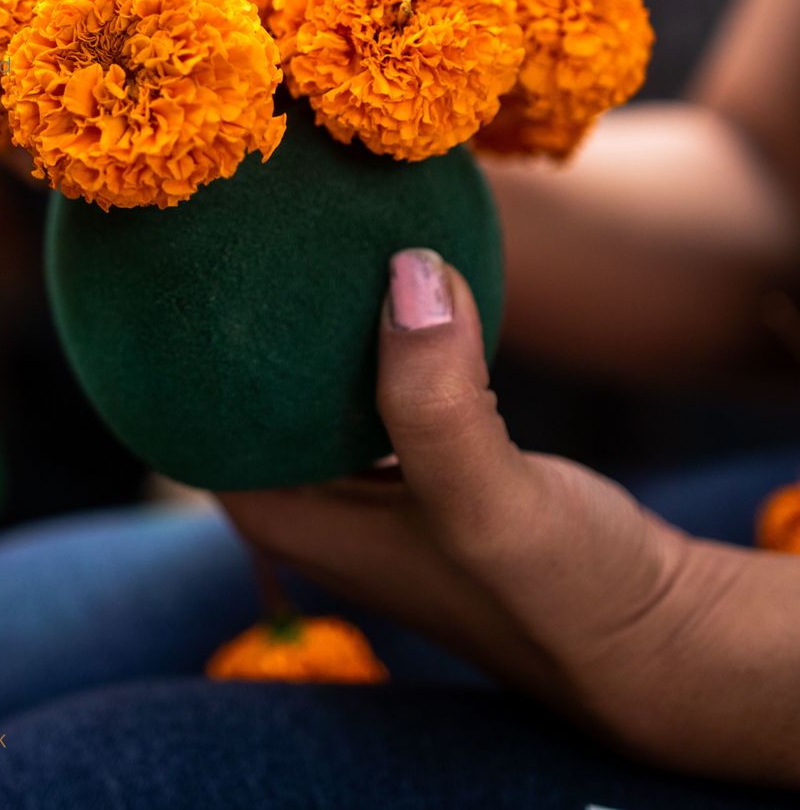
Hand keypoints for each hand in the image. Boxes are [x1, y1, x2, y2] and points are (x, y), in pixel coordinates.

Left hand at [222, 250, 798, 784]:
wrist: (654, 630)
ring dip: (318, 315)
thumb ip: (437, 403)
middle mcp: (320, 500)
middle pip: (247, 388)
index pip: (197, 415)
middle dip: (243, 310)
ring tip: (317, 220)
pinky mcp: (428, 459)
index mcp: (294, 519)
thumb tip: (405, 271)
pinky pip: (382, 373)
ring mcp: (373, 480)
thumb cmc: (564, 590)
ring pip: (314, 378)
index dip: (183, 338)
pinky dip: (387, 326)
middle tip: (255, 207)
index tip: (191, 246)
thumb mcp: (493, 505)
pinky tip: (404, 269)